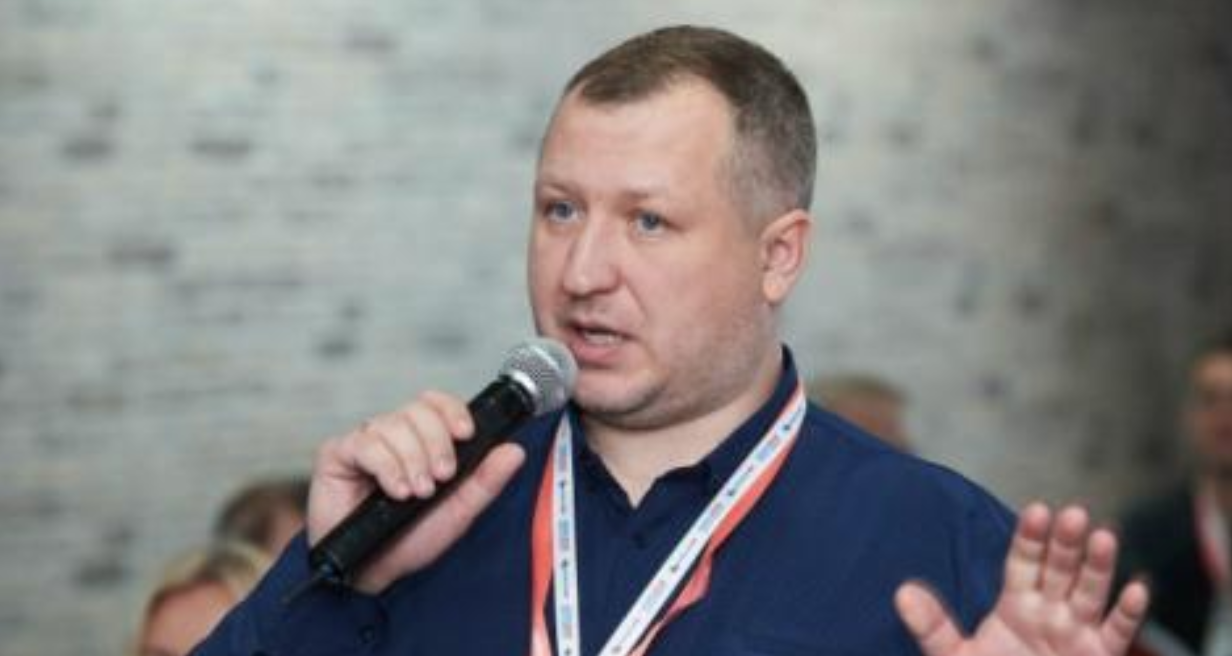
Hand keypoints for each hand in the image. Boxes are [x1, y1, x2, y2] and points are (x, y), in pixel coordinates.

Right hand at [308, 391, 525, 593]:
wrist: (374, 571)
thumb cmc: (411, 539)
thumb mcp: (458, 511)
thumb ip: (486, 481)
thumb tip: (515, 450)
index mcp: (422, 441)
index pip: (437, 404)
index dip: (452, 411)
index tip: (465, 433)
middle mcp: (394, 436)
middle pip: (418, 410)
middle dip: (436, 443)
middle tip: (441, 478)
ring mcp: (366, 443)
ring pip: (394, 425)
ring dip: (412, 460)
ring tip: (416, 493)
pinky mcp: (338, 454)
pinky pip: (365, 443)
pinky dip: (386, 466)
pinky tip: (395, 490)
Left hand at [896, 503, 1148, 655]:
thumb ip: (932, 627)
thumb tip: (902, 592)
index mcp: (1016, 605)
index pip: (1023, 563)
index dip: (1030, 538)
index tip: (1037, 511)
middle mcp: (1050, 612)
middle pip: (1059, 570)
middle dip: (1066, 543)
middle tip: (1071, 514)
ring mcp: (1077, 633)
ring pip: (1090, 593)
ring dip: (1098, 567)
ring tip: (1103, 537)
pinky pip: (1117, 633)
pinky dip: (1128, 613)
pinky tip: (1134, 590)